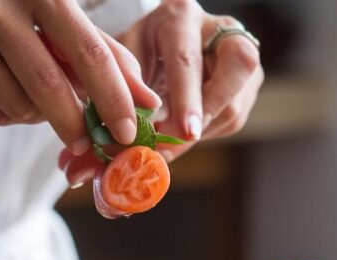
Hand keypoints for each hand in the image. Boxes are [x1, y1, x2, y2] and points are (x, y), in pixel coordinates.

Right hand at [0, 0, 160, 154]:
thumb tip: (150, 104)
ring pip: (19, 106)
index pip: (88, 50)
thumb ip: (110, 61)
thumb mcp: (66, 27)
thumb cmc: (20, 21)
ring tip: (34, 96)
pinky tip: (2, 91)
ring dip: (38, 116)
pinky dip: (8, 114)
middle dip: (76, 123)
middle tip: (88, 144)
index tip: (129, 132)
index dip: (113, 97)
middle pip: (49, 85)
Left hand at [57, 0, 262, 185]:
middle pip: (237, 68)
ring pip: (235, 102)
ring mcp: (240, 55)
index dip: (186, 97)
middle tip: (183, 140)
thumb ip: (108, 104)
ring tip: (169, 144)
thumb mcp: (118, 65)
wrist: (162, 42)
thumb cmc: (135, 52)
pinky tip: (182, 134)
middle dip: (208, 112)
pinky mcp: (248, 82)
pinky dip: (206, 134)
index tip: (182, 131)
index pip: (188, 58)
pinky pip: (233, 118)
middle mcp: (220, 29)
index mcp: (180, 17)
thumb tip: (88, 163)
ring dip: (201, 132)